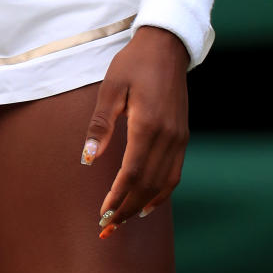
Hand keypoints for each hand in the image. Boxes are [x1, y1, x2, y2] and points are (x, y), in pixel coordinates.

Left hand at [81, 26, 189, 234]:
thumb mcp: (111, 88)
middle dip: (127, 208)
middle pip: (148, 185)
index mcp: (148, 124)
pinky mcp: (183, 135)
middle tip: (108, 226)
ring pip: (164, 183)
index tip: (102, 213)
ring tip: (124, 219)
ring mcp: (179, 137)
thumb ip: (101, 125)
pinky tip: (149, 202)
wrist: (166, 46)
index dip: (117, 196)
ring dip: (144, 205)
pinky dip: (162, 193)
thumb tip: (88, 159)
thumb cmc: (134, 63)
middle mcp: (168, 136)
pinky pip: (175, 173)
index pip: (133, 173)